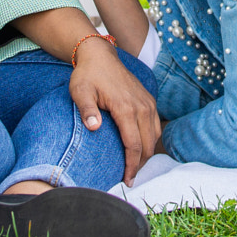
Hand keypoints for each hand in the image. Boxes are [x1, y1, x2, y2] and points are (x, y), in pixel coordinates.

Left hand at [69, 38, 161, 181]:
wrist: (101, 55)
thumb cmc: (88, 75)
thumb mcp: (80, 92)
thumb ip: (86, 110)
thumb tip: (94, 128)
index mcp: (126, 107)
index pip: (134, 145)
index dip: (131, 166)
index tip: (126, 180)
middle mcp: (141, 107)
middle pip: (148, 145)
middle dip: (140, 165)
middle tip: (129, 178)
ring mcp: (148, 103)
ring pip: (154, 137)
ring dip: (147, 154)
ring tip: (134, 167)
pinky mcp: (149, 100)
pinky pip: (155, 126)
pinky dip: (150, 141)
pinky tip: (140, 149)